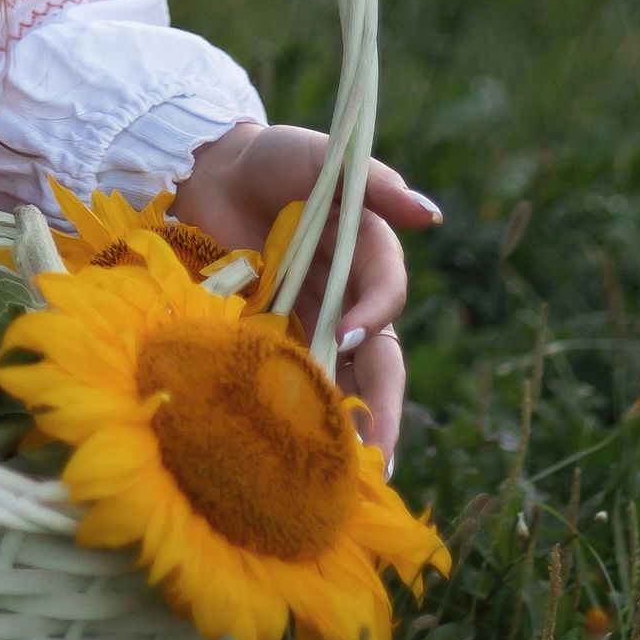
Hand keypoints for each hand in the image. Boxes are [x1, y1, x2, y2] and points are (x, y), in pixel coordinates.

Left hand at [173, 121, 440, 464]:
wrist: (209, 172)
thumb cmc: (272, 160)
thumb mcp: (321, 157)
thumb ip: (372, 182)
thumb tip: (431, 214)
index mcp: (369, 254)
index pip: (385, 294)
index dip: (372, 312)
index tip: (346, 330)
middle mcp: (348, 298)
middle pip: (378, 362)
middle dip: (383, 408)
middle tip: (382, 457)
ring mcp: (311, 324)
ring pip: (342, 386)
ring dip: (347, 431)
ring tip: (346, 481)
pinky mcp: (273, 340)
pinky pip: (292, 385)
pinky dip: (297, 421)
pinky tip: (294, 461)